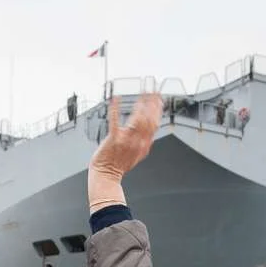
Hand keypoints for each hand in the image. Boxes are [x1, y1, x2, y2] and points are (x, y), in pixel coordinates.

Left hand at [88, 93, 162, 211]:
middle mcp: (138, 142)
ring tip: (143, 92)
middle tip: (153, 90)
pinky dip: (116, 109)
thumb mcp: (136, 157)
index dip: (158, 111)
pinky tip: (116, 99)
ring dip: (142, 104)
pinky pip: (116, 121)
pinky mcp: (114, 139)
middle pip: (150, 120)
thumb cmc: (117, 166)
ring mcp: (126, 140)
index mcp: (144, 146)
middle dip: (153, 104)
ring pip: (138, 119)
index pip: (155, 125)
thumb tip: (149, 137)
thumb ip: (143, 145)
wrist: (106, 175)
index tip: (159, 100)